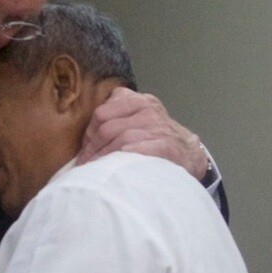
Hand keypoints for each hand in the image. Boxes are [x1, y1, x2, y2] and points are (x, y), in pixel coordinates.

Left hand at [76, 87, 207, 179]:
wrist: (189, 154)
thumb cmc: (154, 138)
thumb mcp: (136, 118)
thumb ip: (114, 117)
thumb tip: (83, 141)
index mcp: (136, 100)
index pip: (101, 113)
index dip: (88, 134)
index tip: (84, 152)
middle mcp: (148, 109)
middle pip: (107, 127)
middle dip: (92, 149)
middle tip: (85, 166)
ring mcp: (159, 126)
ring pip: (121, 139)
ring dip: (104, 158)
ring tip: (95, 171)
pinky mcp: (168, 145)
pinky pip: (140, 149)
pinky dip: (125, 157)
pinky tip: (117, 167)